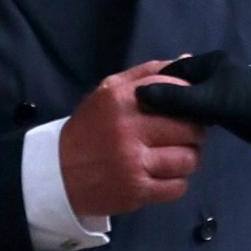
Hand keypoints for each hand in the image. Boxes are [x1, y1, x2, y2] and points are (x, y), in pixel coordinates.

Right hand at [60, 59, 204, 216]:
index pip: (178, 90)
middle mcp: (128, 129)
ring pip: (189, 159)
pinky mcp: (136, 191)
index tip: (188, 108)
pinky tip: (160, 176)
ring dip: (186, 159)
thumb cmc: (90, 128)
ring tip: (170, 156)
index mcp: (122, 99)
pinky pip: (178, 187)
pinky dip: (175, 182)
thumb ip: (148, 73)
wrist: (56, 172)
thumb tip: (188, 59)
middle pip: (190, 128)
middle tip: (181, 135)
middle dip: (193, 132)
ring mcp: (133, 163)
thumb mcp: (109, 91)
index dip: (191, 100)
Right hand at [136, 51, 250, 158]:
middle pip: (182, 84)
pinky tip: (181, 134)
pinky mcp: (231, 108)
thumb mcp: (208, 103)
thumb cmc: (250, 109)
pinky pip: (203, 111)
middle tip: (144, 120)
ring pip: (192, 99)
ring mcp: (226, 90)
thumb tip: (139, 94)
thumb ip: (175, 98)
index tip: (134, 104)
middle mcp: (218, 71)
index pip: (173, 69)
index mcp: (213, 61)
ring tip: (158, 129)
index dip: (154, 86)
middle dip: (166, 100)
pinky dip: (192, 120)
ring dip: (179, 112)